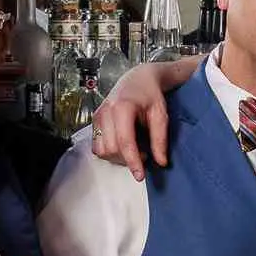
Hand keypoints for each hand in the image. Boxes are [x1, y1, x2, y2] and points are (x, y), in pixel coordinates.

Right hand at [92, 59, 191, 178]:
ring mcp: (97, 116)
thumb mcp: (161, 114)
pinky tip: (123, 144)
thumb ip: (160, 139)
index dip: (133, 162)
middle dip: (128, 159)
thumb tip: (161, 162)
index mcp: (122, 107)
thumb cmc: (150, 95)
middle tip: (146, 153)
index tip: (140, 176)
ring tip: (135, 148)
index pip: (125, 142)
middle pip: (112, 149)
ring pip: (102, 150)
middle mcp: (106, 111)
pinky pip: (97, 146)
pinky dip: (110, 151)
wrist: (138, 79)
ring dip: (118, 157)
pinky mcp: (94, 121)